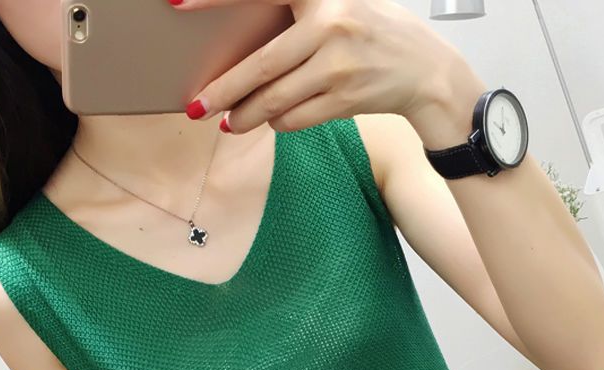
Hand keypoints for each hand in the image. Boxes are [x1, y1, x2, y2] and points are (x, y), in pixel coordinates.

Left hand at [167, 0, 471, 133]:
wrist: (425, 69)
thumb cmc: (375, 31)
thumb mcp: (341, 3)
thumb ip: (297, 11)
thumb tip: (244, 45)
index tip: (178, 2)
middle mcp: (330, 27)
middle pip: (260, 67)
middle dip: (222, 92)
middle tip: (195, 107)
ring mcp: (339, 67)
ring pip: (275, 101)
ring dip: (245, 117)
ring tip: (227, 123)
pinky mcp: (346, 100)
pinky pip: (295, 119)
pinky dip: (277, 123)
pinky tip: (270, 121)